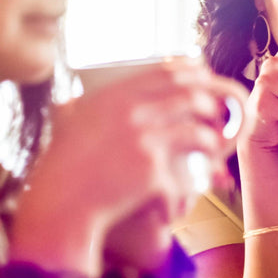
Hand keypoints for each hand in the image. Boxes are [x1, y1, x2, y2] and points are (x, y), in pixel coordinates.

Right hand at [9, 58, 245, 275]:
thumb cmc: (64, 169)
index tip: (206, 81)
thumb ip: (100, 106)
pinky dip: (185, 192)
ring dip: (212, 145)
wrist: (58, 205)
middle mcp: (132, 111)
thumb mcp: (76, 122)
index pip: (167, 70)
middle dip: (213, 103)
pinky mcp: (151, 169)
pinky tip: (173, 207)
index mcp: (115, 95)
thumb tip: (123, 98)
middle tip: (219, 117)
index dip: (195, 74)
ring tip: (211, 156)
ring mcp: (143, 139)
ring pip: (199, 132)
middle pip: (191, 93)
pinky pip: (187, 176)